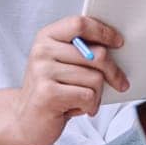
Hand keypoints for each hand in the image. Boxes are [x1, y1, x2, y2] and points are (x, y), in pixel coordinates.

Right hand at [11, 15, 126, 144]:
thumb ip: (83, 50)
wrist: (25, 121)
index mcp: (47, 37)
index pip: (80, 24)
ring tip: (84, 100)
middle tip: (120, 83)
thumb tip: (116, 47)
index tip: (118, 42)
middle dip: (113, 72)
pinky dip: (90, 106)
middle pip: (96, 54)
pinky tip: (77, 109)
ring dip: (97, 95)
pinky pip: (88, 96)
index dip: (103, 32)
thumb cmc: (52, 90)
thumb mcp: (63, 63)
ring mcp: (43, 71)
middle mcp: (42, 51)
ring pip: (95, 78)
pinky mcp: (47, 93)